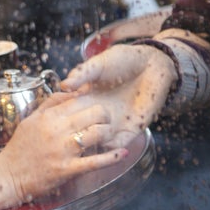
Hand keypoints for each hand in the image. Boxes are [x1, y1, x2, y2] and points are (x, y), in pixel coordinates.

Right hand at [0, 91, 127, 202]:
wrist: (9, 176)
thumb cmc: (19, 148)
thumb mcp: (30, 120)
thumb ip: (49, 104)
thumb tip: (68, 91)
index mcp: (48, 117)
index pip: (78, 100)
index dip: (92, 99)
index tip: (97, 102)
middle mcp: (57, 130)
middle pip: (93, 114)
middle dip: (105, 115)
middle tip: (108, 118)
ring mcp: (63, 150)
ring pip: (96, 134)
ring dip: (107, 133)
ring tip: (110, 134)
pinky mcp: (68, 169)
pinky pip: (95, 161)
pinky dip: (111, 157)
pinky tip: (122, 153)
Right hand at [61, 44, 177, 149]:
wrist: (152, 64)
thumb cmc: (124, 60)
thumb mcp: (98, 64)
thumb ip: (82, 74)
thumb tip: (64, 85)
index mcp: (88, 98)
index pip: (71, 114)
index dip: (64, 120)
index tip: (56, 124)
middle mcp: (99, 113)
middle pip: (83, 131)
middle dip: (76, 136)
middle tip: (70, 138)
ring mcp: (115, 122)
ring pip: (99, 142)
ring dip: (93, 144)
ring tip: (87, 143)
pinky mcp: (131, 128)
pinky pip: (118, 145)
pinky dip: (112, 149)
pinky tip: (107, 142)